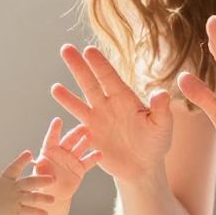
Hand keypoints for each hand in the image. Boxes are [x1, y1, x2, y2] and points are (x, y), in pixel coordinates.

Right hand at [0, 151, 54, 214]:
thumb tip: (3, 188)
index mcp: (3, 182)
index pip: (13, 168)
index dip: (21, 160)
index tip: (29, 153)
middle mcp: (11, 189)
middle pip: (30, 182)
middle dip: (42, 179)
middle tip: (53, 179)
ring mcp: (15, 201)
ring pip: (34, 197)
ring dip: (44, 198)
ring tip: (52, 199)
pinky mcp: (17, 213)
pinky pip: (32, 212)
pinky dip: (39, 214)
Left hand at [32, 117, 99, 202]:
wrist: (53, 194)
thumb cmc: (42, 183)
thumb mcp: (38, 176)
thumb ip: (39, 169)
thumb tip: (38, 162)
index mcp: (49, 151)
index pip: (52, 138)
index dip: (54, 129)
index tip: (58, 120)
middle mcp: (61, 152)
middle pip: (69, 140)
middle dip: (76, 133)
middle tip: (83, 127)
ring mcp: (72, 159)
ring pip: (80, 148)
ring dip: (86, 142)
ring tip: (91, 137)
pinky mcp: (80, 168)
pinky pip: (88, 161)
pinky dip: (94, 158)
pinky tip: (100, 154)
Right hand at [51, 44, 172, 183]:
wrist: (143, 166)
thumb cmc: (156, 142)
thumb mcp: (162, 125)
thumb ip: (161, 109)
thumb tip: (162, 94)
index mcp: (125, 98)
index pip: (110, 77)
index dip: (99, 64)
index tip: (89, 50)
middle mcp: (108, 105)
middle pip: (90, 83)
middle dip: (78, 67)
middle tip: (65, 49)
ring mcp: (97, 120)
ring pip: (79, 103)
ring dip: (66, 96)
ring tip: (54, 87)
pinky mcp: (90, 136)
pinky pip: (77, 125)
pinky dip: (69, 119)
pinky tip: (58, 112)